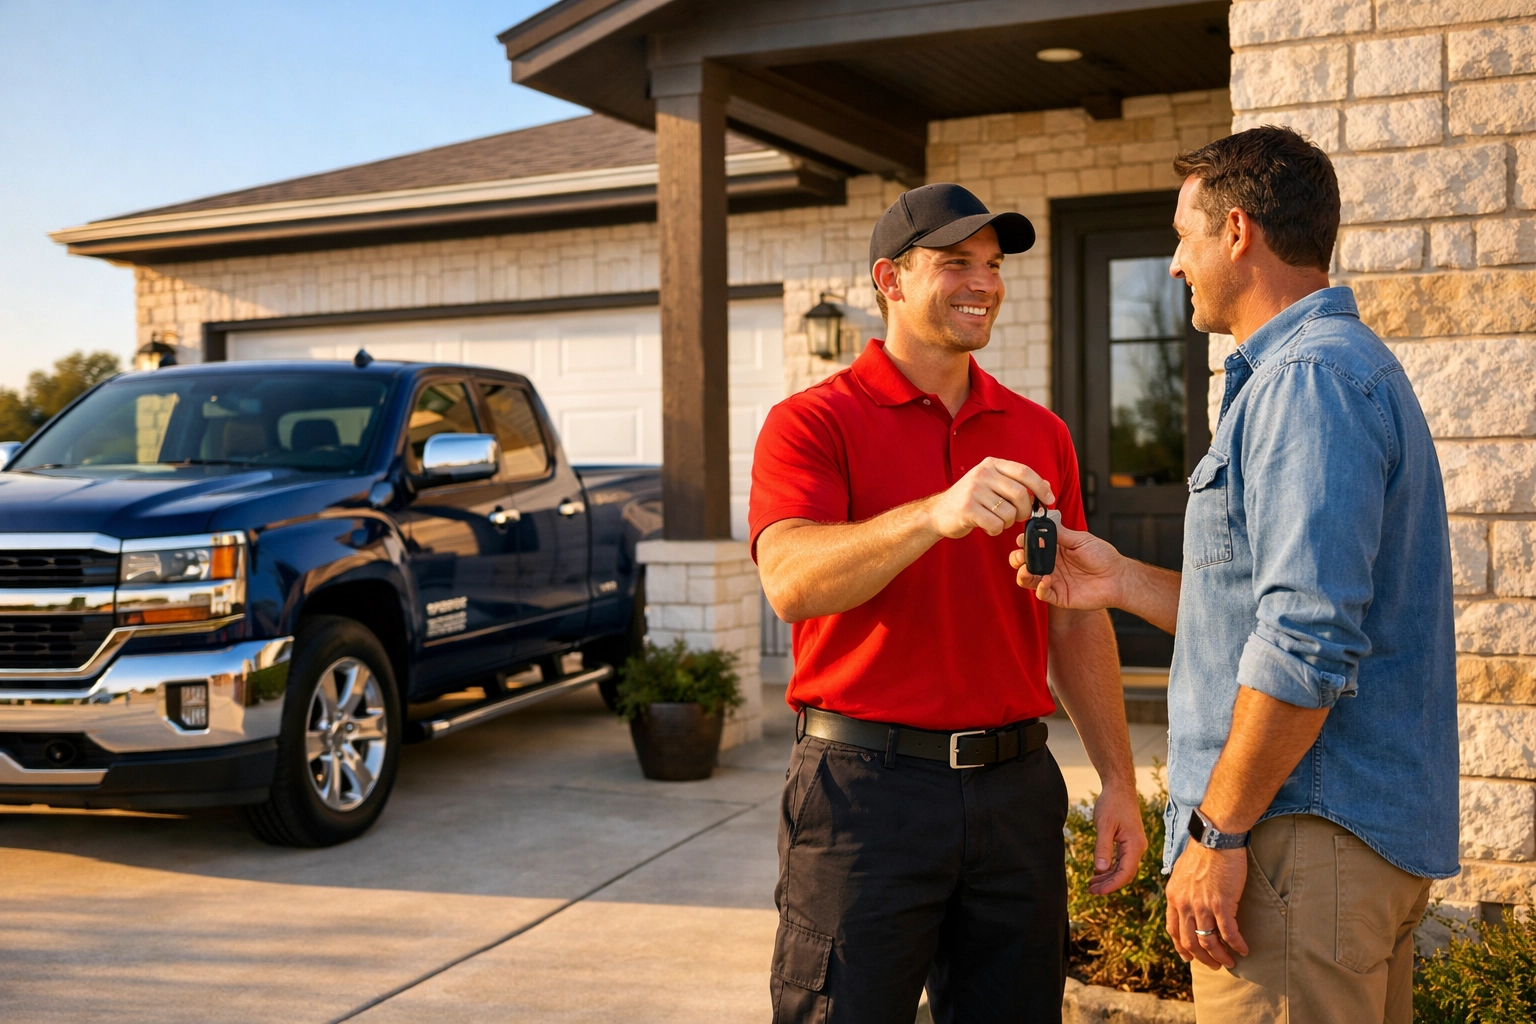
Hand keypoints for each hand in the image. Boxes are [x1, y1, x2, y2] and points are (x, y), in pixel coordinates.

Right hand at [926, 458, 1054, 539]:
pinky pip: (995, 524)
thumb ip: (1018, 484)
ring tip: (997, 521)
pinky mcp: (967, 509)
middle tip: (1020, 518)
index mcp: (991, 464)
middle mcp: (982, 473)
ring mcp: (973, 490)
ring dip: (1008, 523)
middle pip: (1020, 494)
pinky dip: (996, 530)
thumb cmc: (971, 500)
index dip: (1041, 487)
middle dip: (1025, 511)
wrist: (938, 513)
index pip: (1024, 472)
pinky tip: (987, 527)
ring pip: (1009, 512)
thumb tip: (1048, 488)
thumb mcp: (993, 485)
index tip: (1049, 500)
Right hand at [1011, 524, 1125, 609]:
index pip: (1032, 545)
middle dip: (1017, 558)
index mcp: (1054, 550)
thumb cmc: (1103, 557)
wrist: (1118, 578)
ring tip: (1027, 569)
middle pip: (1024, 562)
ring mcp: (1053, 581)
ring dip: (1023, 574)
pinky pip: (1042, 594)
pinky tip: (1046, 579)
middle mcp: (1051, 565)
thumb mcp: (1081, 540)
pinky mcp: (1059, 596)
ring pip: (1028, 579)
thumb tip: (1043, 522)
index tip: (1021, 539)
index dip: (1023, 542)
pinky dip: (1040, 587)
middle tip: (1020, 555)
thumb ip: (1061, 533)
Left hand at [1088, 781, 1147, 893]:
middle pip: (1125, 874)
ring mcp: (1134, 846)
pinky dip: (1110, 868)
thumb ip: (1103, 847)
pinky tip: (1098, 873)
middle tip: (1091, 891)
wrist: (1119, 788)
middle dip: (1109, 884)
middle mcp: (1138, 848)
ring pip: (1123, 868)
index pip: (1126, 872)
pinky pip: (1121, 861)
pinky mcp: (1128, 843)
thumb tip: (1100, 870)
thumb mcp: (1104, 825)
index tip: (1098, 892)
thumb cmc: (1112, 804)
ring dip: (1108, 878)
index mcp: (1135, 845)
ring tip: (1091, 885)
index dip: (1112, 884)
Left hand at [1165, 839, 1249, 969]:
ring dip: (1220, 956)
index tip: (1190, 956)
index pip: (1173, 930)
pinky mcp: (1221, 903)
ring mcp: (1202, 905)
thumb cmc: (1202, 850)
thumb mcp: (1181, 871)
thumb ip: (1182, 890)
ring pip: (1208, 941)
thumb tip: (1186, 900)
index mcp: (1173, 896)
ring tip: (1230, 962)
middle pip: (1189, 941)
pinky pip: (1228, 932)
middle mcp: (1184, 903)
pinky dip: (1236, 944)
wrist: (1215, 837)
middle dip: (1202, 957)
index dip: (1182, 947)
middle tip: (1214, 964)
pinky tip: (1243, 949)